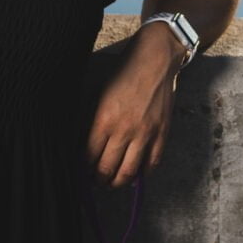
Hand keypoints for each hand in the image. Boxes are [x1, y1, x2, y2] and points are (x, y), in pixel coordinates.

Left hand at [85, 24, 182, 187]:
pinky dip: (142, 174)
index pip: (88, 156)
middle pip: (107, 169)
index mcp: (104, 119)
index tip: (80, 171)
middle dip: (97, 180)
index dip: (82, 169)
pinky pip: (152, 164)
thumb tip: (80, 142)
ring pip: (129, 172)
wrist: (154, 60)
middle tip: (94, 181)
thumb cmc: (121, 72)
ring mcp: (145, 134)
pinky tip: (134, 173)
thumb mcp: (96, 92)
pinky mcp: (162, 134)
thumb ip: (88, 118)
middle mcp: (124, 130)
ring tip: (111, 182)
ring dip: (117, 182)